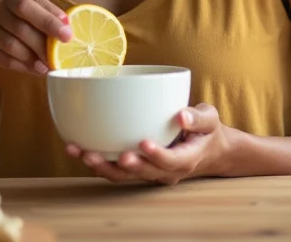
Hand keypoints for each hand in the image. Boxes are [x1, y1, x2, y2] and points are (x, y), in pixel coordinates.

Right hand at [0, 0, 71, 74]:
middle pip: (22, 18)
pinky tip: (34, 69)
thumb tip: (67, 27)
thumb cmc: (13, 16)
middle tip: (59, 53)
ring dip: (33, 56)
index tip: (67, 34)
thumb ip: (46, 12)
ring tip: (47, 65)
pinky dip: (22, 66)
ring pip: (13, 42)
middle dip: (44, 37)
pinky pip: (4, 58)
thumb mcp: (28, 7)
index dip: (52, 17)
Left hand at [66, 103, 229, 184]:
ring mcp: (150, 171)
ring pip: (124, 175)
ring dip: (102, 166)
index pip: (170, 162)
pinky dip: (99, 161)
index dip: (157, 155)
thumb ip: (198, 117)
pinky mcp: (138, 166)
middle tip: (102, 155)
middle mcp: (165, 171)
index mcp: (185, 159)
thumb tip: (182, 115)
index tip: (144, 143)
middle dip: (121, 165)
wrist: (208, 150)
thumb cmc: (207, 131)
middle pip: (141, 173)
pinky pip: (117, 169)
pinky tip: (79, 147)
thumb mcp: (210, 119)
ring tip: (82, 153)